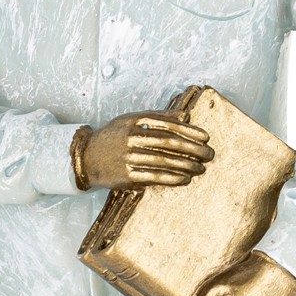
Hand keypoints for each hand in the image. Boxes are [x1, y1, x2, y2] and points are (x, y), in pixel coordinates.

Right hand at [81, 111, 213, 188]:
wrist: (87, 157)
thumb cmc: (113, 137)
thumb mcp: (131, 120)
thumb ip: (157, 117)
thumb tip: (184, 116)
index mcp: (134, 121)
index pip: (168, 124)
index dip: (189, 131)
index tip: (205, 137)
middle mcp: (131, 138)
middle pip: (169, 143)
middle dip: (193, 149)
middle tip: (209, 154)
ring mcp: (128, 158)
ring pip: (164, 161)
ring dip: (186, 165)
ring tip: (201, 168)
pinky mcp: (126, 176)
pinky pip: (154, 178)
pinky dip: (172, 179)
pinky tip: (185, 179)